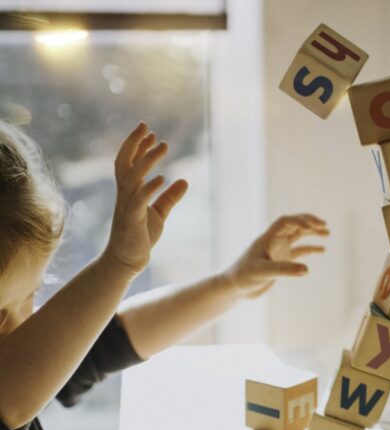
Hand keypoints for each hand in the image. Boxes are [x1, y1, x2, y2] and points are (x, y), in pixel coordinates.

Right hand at [106, 122, 187, 273]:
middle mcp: (124, 195)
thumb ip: (169, 197)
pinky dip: (149, 188)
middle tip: (147, 127)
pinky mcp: (132, 219)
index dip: (136, 146)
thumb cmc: (140, 236)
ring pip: (133, 177)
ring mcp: (127, 206)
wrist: (128, 260)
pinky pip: (139, 200)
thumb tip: (184, 180)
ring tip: (163, 146)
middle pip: (125, 163)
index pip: (129, 162)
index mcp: (129, 192)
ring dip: (147, 160)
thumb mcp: (159, 213)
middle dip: (134, 143)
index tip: (148, 131)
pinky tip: (162, 178)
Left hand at [224, 214, 328, 298]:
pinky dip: (311, 249)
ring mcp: (279, 249)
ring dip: (312, 232)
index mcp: (268, 238)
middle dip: (309, 222)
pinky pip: (299, 251)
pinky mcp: (282, 260)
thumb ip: (285, 270)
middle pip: (294, 224)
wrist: (236, 287)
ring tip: (327, 232)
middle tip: (324, 224)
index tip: (311, 227)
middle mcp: (274, 240)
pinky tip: (322, 250)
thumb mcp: (263, 272)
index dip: (299, 221)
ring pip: (298, 235)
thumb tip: (306, 270)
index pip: (285, 221)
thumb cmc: (244, 276)